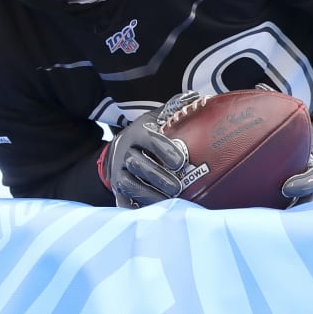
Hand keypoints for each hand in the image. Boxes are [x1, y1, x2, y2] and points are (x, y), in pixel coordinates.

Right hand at [99, 91, 202, 207]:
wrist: (119, 151)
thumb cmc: (148, 134)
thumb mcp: (157, 118)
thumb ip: (175, 109)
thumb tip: (196, 97)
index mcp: (137, 133)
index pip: (149, 140)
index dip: (164, 150)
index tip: (181, 161)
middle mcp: (125, 152)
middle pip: (138, 165)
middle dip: (158, 177)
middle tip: (177, 187)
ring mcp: (119, 173)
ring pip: (130, 184)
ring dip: (149, 194)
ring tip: (169, 202)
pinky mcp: (117, 190)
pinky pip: (123, 202)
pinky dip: (135, 209)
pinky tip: (152, 216)